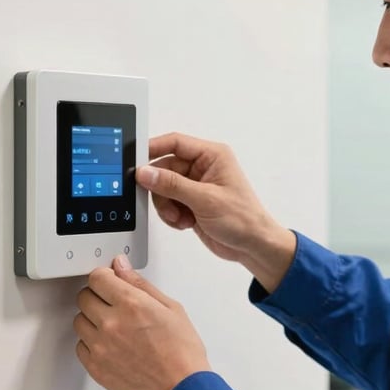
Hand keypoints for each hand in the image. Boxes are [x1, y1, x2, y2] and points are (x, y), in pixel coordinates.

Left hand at [73, 256, 209, 389]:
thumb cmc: (182, 352)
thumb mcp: (170, 308)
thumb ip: (140, 284)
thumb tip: (121, 266)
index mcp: (131, 303)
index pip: (97, 277)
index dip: (104, 277)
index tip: (110, 282)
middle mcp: (111, 323)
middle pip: (83, 297)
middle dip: (97, 296)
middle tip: (114, 305)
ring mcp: (100, 346)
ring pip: (79, 320)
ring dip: (92, 319)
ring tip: (114, 328)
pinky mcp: (96, 367)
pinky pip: (80, 346)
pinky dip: (91, 343)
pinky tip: (110, 345)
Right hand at [137, 132, 296, 291]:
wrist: (253, 246)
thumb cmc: (244, 219)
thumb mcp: (205, 200)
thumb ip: (172, 185)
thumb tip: (146, 172)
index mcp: (212, 156)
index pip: (175, 143)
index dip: (153, 149)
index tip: (136, 161)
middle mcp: (203, 167)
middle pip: (164, 168)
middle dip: (161, 189)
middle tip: (166, 203)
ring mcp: (195, 186)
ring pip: (162, 187)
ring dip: (166, 205)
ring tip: (179, 217)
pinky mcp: (190, 202)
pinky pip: (167, 202)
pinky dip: (170, 214)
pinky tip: (185, 222)